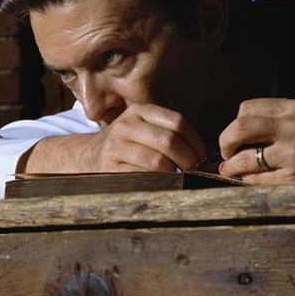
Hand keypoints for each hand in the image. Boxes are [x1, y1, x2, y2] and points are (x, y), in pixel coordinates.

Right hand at [23, 103, 206, 173]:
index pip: (177, 122)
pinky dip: (159, 183)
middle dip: (188, 160)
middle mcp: (127, 125)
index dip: (195, 141)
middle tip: (194, 171)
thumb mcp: (144, 129)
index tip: (202, 157)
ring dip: (174, 173)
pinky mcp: (110, 167)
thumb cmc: (127, 145)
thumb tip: (207, 158)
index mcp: (140, 111)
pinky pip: (143, 177)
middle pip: (169, 141)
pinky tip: (163, 184)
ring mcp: (116, 146)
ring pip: (158, 161)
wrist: (87, 156)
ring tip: (179, 177)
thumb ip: (170, 135)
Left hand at [218, 98, 294, 184]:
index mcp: (294, 109)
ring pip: (243, 160)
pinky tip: (251, 179)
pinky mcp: (293, 179)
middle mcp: (292, 129)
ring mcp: (292, 155)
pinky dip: (248, 180)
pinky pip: (256, 180)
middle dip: (225, 143)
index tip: (236, 135)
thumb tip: (235, 131)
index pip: (247, 109)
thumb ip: (274, 119)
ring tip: (232, 169)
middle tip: (226, 152)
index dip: (235, 123)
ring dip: (231, 166)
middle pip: (238, 129)